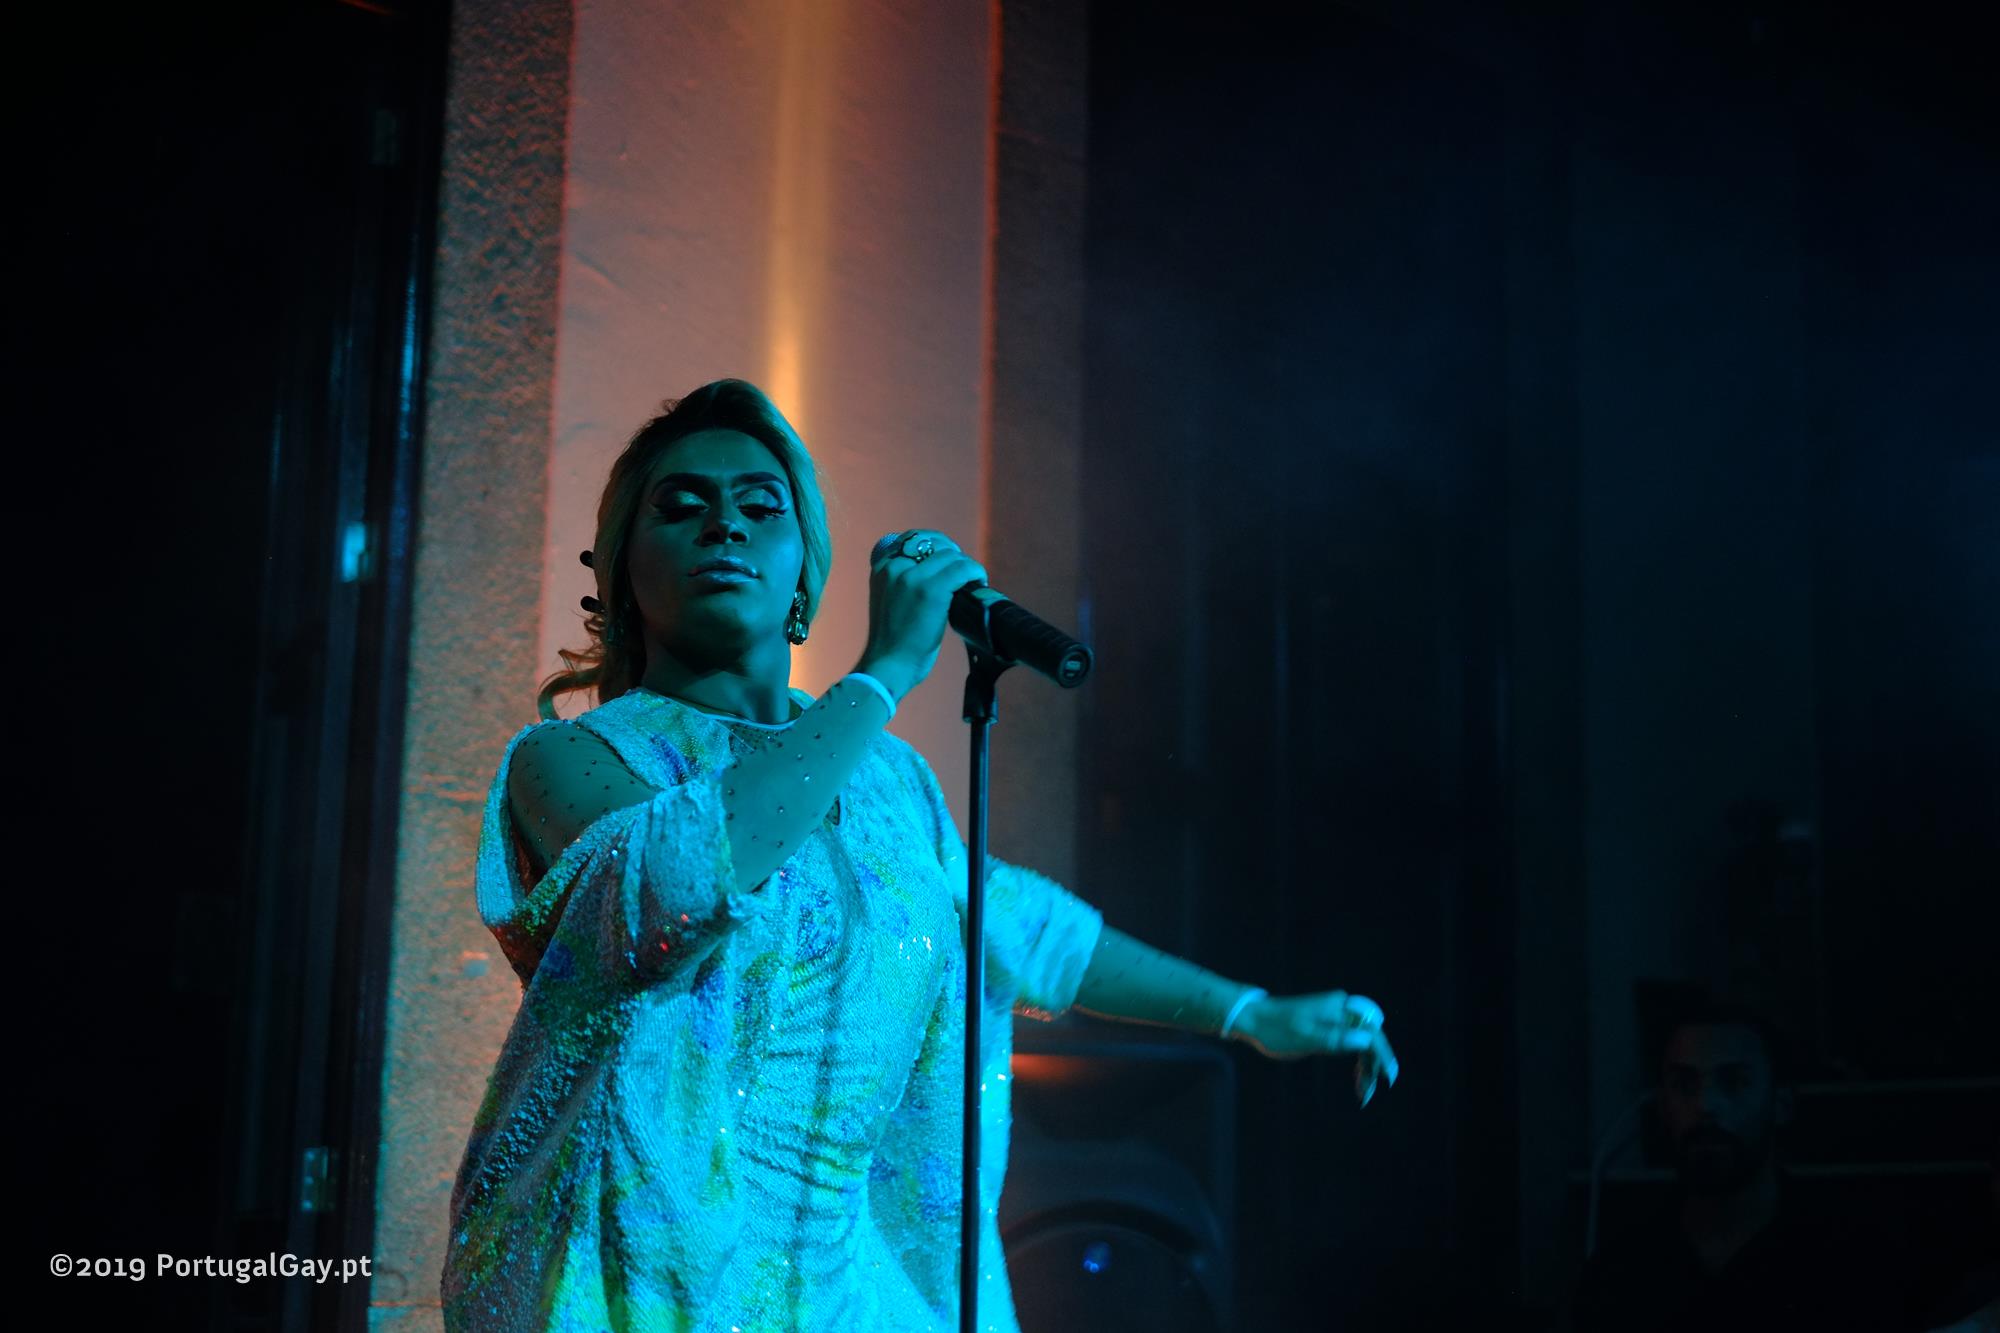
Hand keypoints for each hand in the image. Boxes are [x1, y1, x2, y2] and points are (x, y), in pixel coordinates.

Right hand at [856, 529, 987, 700]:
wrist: (888, 665)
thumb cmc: (892, 641)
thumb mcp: (888, 600)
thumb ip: (903, 582)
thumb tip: (936, 571)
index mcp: (882, 568)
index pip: (913, 539)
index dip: (936, 547)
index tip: (948, 562)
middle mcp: (894, 567)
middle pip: (935, 543)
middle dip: (953, 555)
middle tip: (964, 573)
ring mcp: (912, 577)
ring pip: (951, 555)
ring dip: (966, 566)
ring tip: (972, 581)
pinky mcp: (931, 590)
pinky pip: (962, 569)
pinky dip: (975, 572)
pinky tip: (980, 583)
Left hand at [1234, 990, 1399, 1106]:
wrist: (1254, 1019)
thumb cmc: (1276, 1028)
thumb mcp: (1304, 1036)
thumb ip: (1334, 1037)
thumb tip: (1364, 1039)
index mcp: (1339, 1007)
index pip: (1370, 1031)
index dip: (1383, 1054)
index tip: (1389, 1077)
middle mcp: (1342, 1010)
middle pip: (1370, 1038)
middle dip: (1375, 1065)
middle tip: (1370, 1093)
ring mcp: (1337, 1018)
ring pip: (1363, 1044)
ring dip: (1366, 1067)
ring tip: (1364, 1092)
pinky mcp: (1331, 1028)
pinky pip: (1352, 1045)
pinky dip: (1356, 1062)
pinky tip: (1358, 1080)